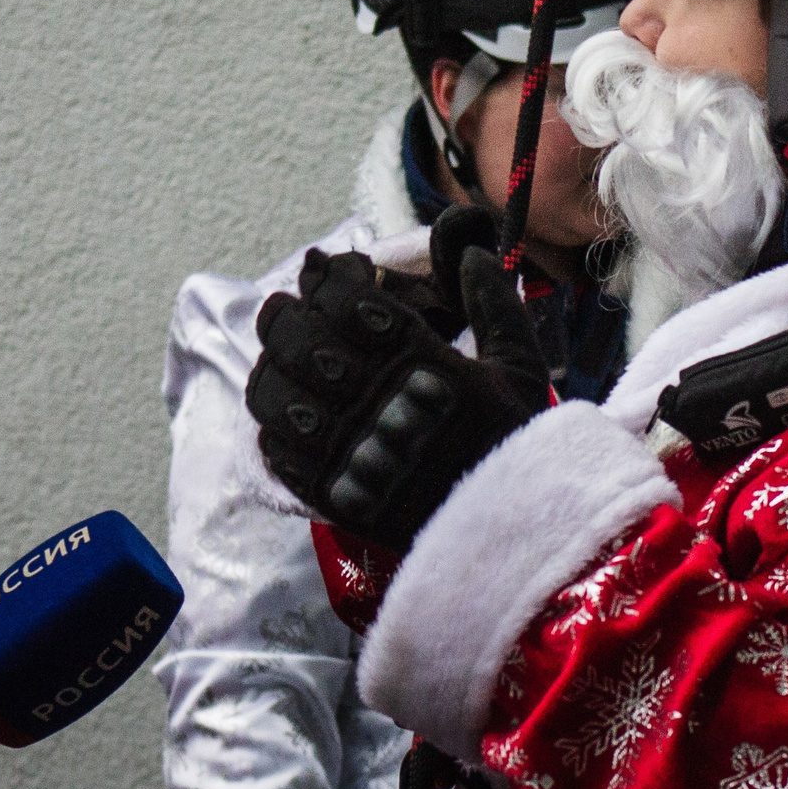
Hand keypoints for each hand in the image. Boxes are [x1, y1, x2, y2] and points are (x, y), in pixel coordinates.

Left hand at [246, 241, 549, 550]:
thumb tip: (471, 253)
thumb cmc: (513, 447)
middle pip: (300, 339)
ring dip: (269, 366)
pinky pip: (277, 449)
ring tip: (275, 355)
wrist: (508, 535)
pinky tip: (284, 411)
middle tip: (286, 305)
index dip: (329, 277)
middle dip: (285, 313)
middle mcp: (377, 400)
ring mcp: (348, 449)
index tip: (326, 270)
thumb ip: (494, 304)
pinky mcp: (332, 493)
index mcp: (422, 363)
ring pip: (276, 392)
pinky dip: (272, 424)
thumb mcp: (518, 367)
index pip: (351, 302)